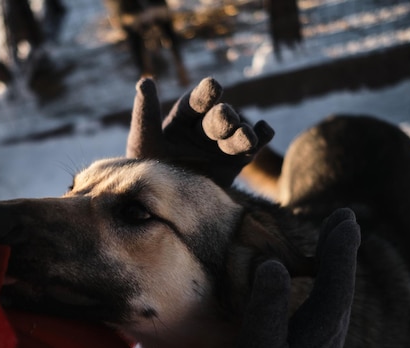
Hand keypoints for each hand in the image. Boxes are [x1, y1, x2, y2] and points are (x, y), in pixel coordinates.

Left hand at [126, 77, 273, 187]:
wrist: (165, 206)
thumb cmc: (149, 168)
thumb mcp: (143, 141)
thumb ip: (146, 113)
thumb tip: (145, 80)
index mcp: (184, 117)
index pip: (196, 101)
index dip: (204, 94)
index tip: (213, 86)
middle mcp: (206, 126)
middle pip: (219, 117)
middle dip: (223, 117)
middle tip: (226, 117)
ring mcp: (224, 142)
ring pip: (238, 132)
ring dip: (244, 133)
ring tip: (247, 136)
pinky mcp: (238, 159)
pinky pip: (254, 146)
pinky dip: (263, 136)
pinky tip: (266, 131)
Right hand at [220, 208, 360, 347]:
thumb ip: (266, 307)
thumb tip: (273, 263)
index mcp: (321, 332)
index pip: (336, 281)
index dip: (340, 248)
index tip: (345, 218)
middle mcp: (328, 338)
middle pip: (341, 285)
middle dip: (342, 251)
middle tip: (345, 219)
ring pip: (334, 298)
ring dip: (334, 266)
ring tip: (334, 243)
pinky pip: (323, 309)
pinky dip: (323, 287)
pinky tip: (314, 287)